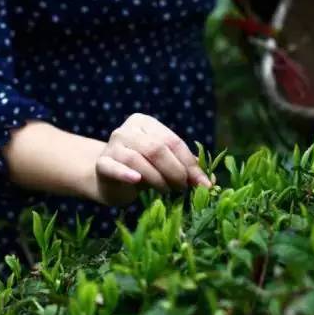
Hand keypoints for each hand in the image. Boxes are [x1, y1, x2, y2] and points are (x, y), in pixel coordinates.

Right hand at [93, 113, 211, 205]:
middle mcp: (127, 130)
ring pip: (138, 159)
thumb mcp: (165, 165)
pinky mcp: (102, 163)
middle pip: (156, 149)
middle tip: (182, 188)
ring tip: (166, 190)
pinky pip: (114, 167)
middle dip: (175, 171)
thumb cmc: (142, 170)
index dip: (190, 164)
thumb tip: (211, 183)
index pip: (172, 141)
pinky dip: (126, 174)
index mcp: (145, 124)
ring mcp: (112, 145)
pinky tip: (136, 181)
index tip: (204, 184)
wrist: (108, 180)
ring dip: (157, 178)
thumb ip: (185, 168)